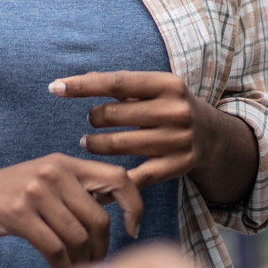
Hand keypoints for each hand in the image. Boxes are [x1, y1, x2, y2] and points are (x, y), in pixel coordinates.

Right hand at [0, 154, 146, 267]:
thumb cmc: (4, 196)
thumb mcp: (42, 182)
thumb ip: (75, 191)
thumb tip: (117, 210)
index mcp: (64, 163)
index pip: (118, 178)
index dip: (134, 205)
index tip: (133, 230)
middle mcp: (53, 172)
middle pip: (99, 218)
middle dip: (102, 249)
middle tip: (97, 264)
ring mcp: (35, 191)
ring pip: (79, 237)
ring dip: (83, 263)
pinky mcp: (18, 213)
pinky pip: (55, 249)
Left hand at [53, 71, 239, 190]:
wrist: (212, 134)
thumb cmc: (169, 105)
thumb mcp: (154, 88)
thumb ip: (121, 86)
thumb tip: (73, 83)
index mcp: (167, 84)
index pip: (117, 82)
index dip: (83, 85)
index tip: (55, 87)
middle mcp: (175, 111)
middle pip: (116, 114)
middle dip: (95, 118)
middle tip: (90, 122)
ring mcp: (178, 140)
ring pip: (121, 145)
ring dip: (96, 145)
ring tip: (88, 143)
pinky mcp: (178, 167)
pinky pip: (138, 177)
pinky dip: (113, 182)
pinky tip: (96, 185)